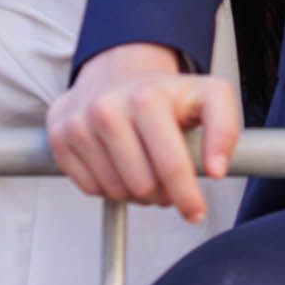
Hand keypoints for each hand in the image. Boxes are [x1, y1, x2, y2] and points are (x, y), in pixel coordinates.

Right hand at [46, 43, 240, 222]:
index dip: (187, 197)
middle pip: (143, 187)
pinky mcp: (59, 138)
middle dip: (161, 194)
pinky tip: (118, 166)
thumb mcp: (208, 96)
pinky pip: (90, 189)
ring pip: (116, 192)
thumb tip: (215, 170)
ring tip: (144, 170)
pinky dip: (109, 187)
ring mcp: (78, 125)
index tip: (195, 212)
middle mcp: (107, 110)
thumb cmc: (163, 93)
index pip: (170, 167)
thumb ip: (225, 128)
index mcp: (146, 99)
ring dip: (136, 193)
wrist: (113, 73)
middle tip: (167, 181)